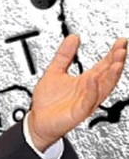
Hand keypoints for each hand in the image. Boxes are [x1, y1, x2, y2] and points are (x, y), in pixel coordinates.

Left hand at [29, 35, 127, 150]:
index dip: (113, 53)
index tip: (121, 41)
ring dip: (111, 75)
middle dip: (116, 62)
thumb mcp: (55, 71)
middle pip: (107, 75)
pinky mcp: (78, 112)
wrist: (37, 121)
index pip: (104, 65)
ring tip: (117, 62)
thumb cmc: (48, 101)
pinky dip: (92, 90)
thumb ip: (64, 55)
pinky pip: (88, 101)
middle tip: (122, 49)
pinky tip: (93, 79)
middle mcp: (89, 91)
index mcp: (85, 81)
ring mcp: (85, 102)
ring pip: (103, 88)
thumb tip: (73, 37)